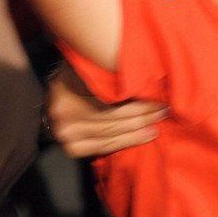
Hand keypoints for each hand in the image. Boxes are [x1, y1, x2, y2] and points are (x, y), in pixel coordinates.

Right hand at [45, 64, 167, 158]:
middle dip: (141, 119)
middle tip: (162, 114)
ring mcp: (66, 136)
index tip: (159, 103)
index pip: (110, 108)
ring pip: (110, 138)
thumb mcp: (90, 68)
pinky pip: (104, 148)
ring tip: (155, 127)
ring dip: (136, 134)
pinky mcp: (72, 148)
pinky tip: (140, 137)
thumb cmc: (77, 74)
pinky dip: (124, 142)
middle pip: (112, 123)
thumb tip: (145, 79)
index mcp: (68, 95)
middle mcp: (64, 119)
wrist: (56, 92)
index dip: (138, 107)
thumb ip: (109, 76)